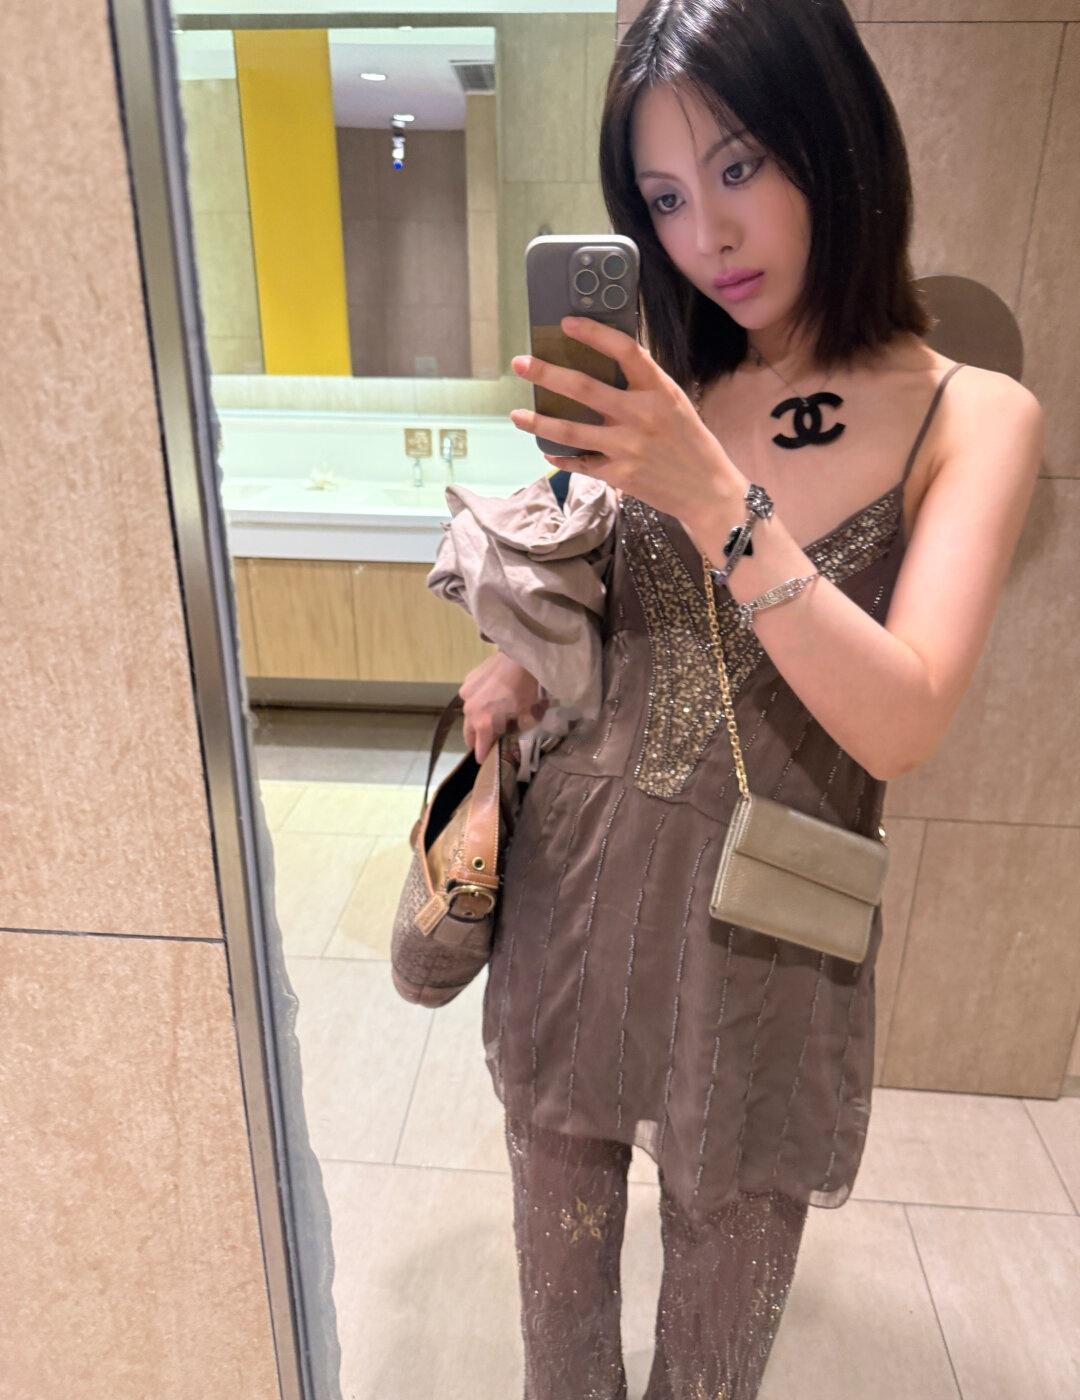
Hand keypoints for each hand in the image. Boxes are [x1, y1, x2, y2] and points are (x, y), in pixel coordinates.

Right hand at [458, 652, 549, 764]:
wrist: (519, 656)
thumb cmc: (526, 687)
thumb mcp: (528, 713)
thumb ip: (519, 727)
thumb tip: (515, 729)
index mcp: (483, 722)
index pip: (479, 746)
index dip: (482, 755)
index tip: (483, 761)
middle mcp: (469, 710)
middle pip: (469, 731)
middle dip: (476, 739)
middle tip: (483, 742)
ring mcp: (466, 693)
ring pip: (468, 713)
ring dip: (476, 719)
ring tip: (487, 719)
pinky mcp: (467, 680)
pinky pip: (470, 697)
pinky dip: (477, 702)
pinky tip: (488, 698)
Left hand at [508, 315, 743, 538]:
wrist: (707, 489)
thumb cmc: (690, 442)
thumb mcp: (675, 403)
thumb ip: (643, 386)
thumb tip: (604, 365)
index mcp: (659, 390)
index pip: (623, 350)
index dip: (593, 333)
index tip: (566, 324)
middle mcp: (641, 415)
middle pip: (584, 388)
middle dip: (546, 374)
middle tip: (520, 364)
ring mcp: (627, 446)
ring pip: (570, 430)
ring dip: (539, 421)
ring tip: (516, 414)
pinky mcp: (619, 474)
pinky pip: (580, 463)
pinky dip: (560, 457)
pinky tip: (546, 450)